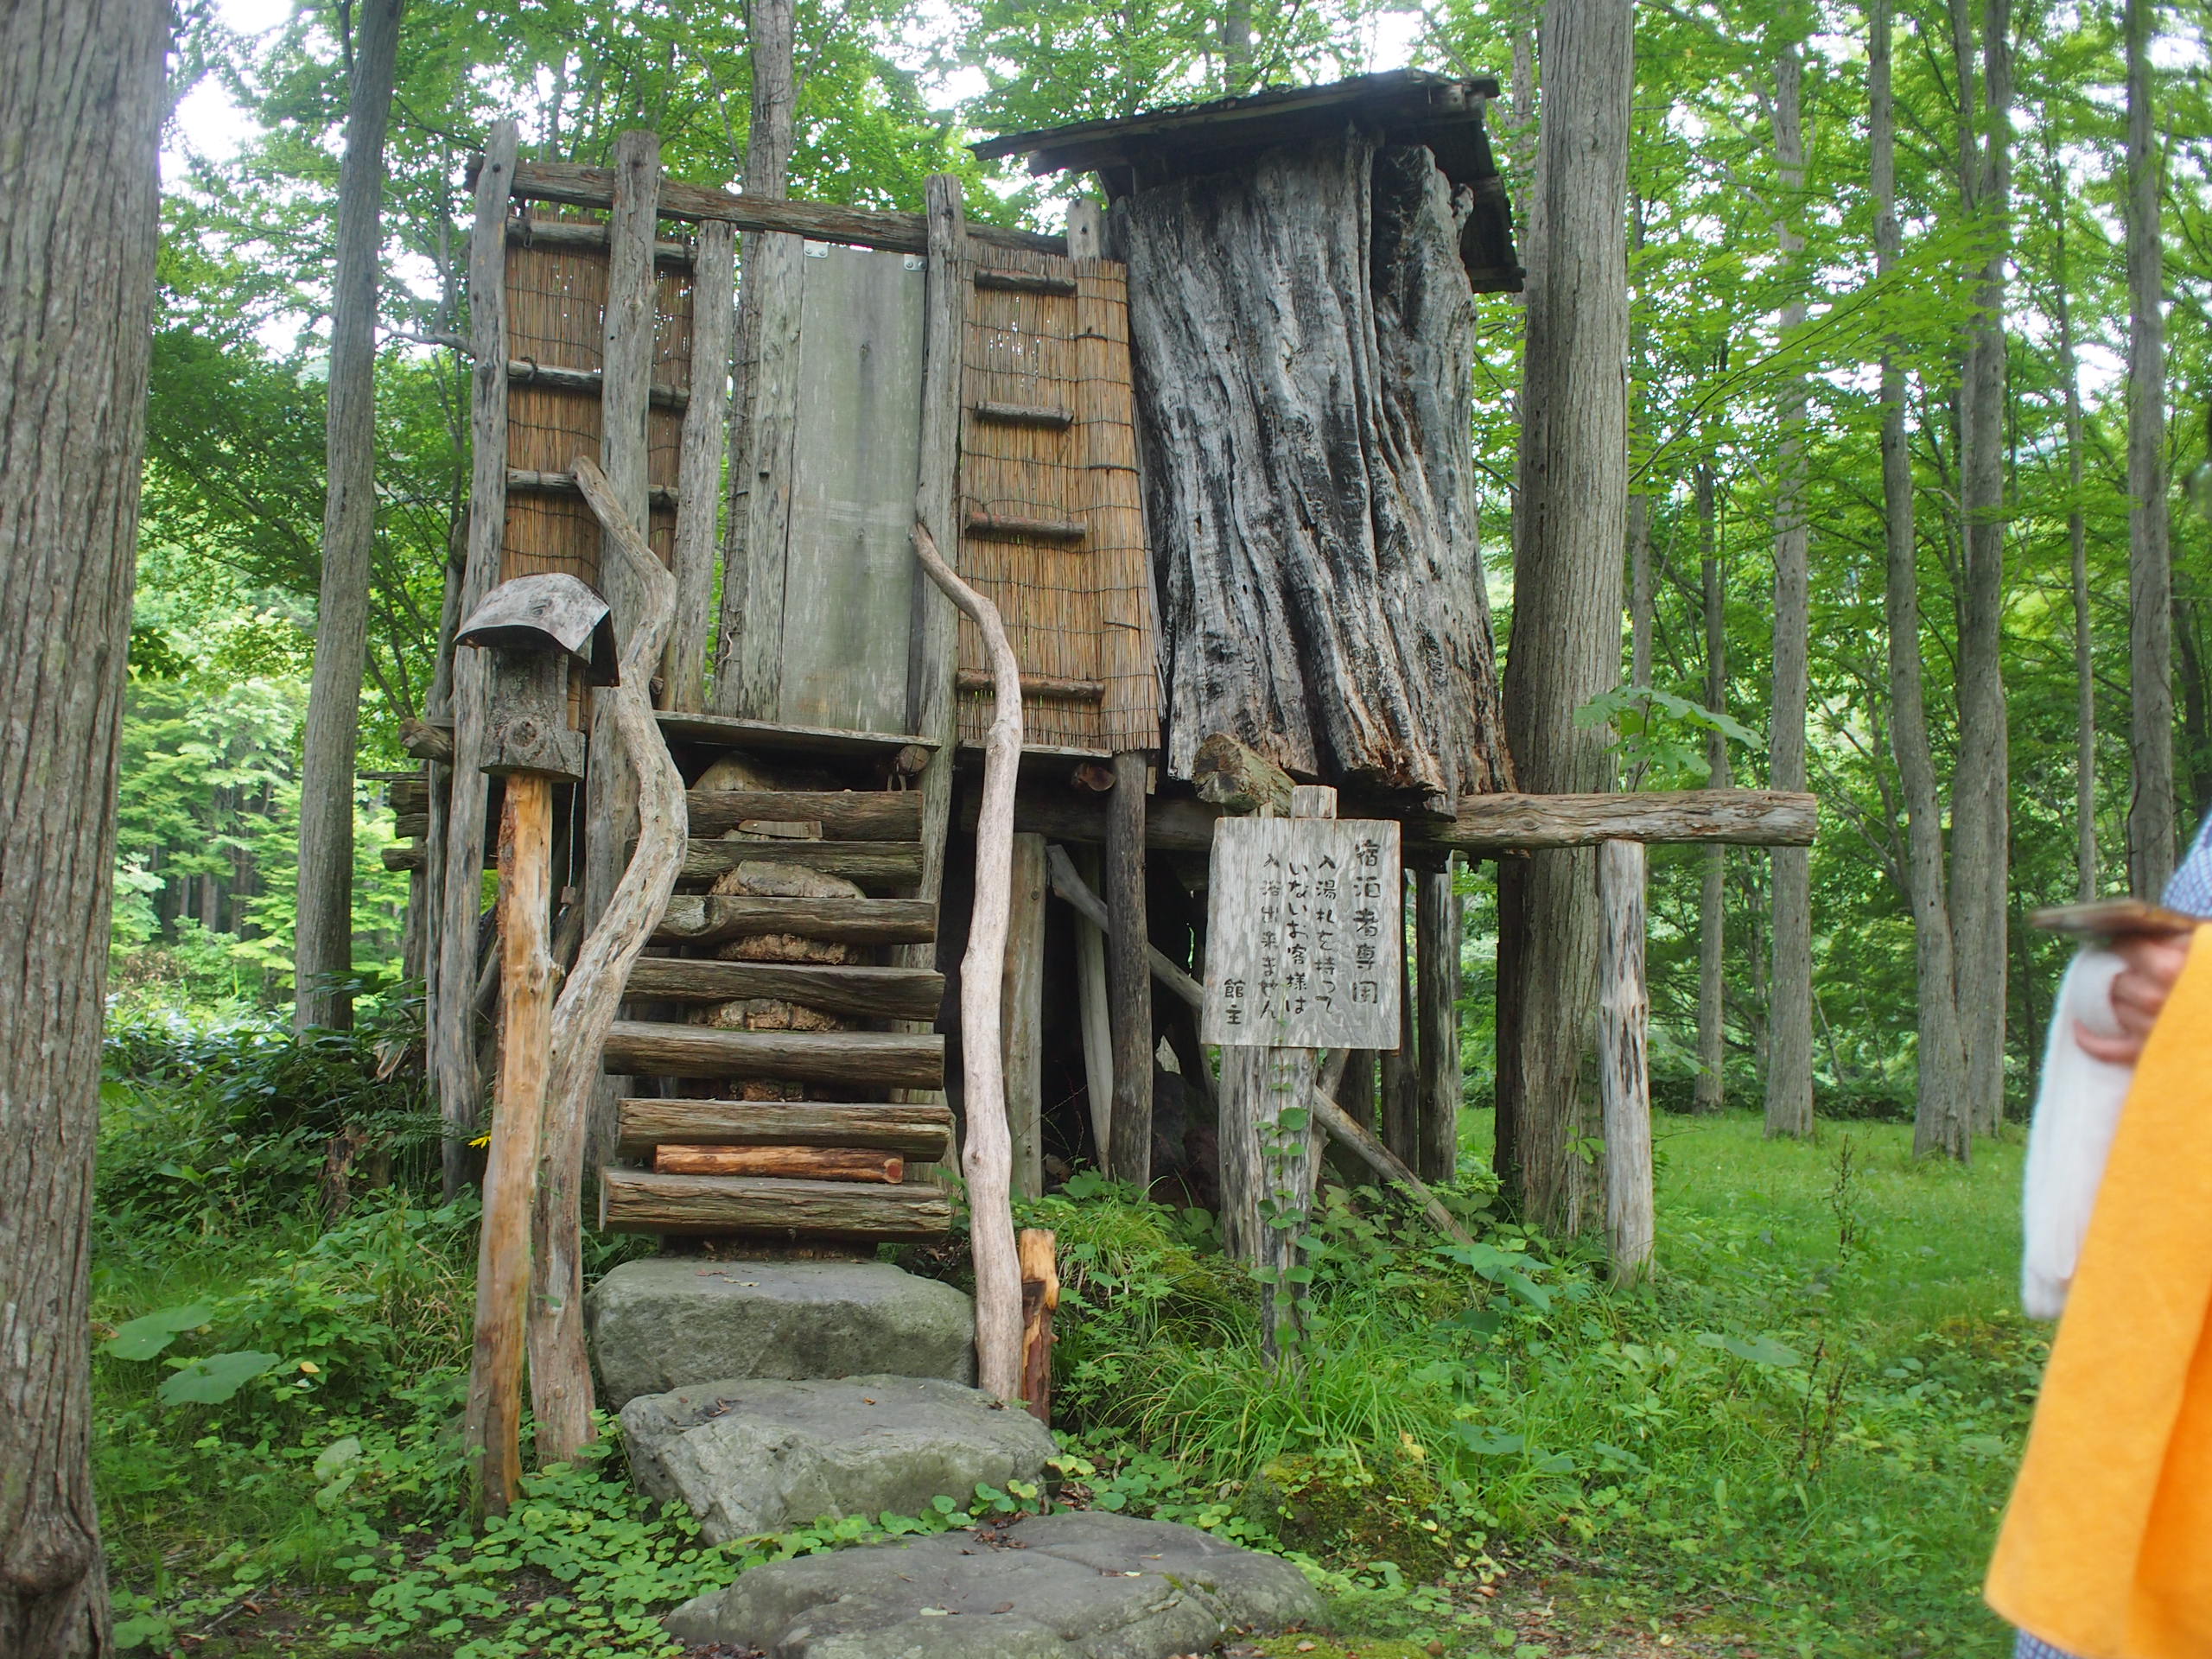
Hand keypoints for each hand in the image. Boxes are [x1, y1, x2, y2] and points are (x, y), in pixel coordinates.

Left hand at [2077, 930, 2193, 1064]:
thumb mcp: (2211, 949)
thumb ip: (2184, 938)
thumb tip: (2150, 927)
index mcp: (2170, 968)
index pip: (2128, 948)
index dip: (2125, 944)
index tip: (2125, 944)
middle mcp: (2155, 999)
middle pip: (2116, 980)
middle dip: (2119, 973)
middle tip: (2123, 970)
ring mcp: (2151, 1029)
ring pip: (2113, 1008)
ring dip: (2114, 1000)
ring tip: (2118, 993)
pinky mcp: (2149, 1054)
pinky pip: (2106, 1049)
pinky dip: (2089, 1039)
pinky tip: (2080, 1027)